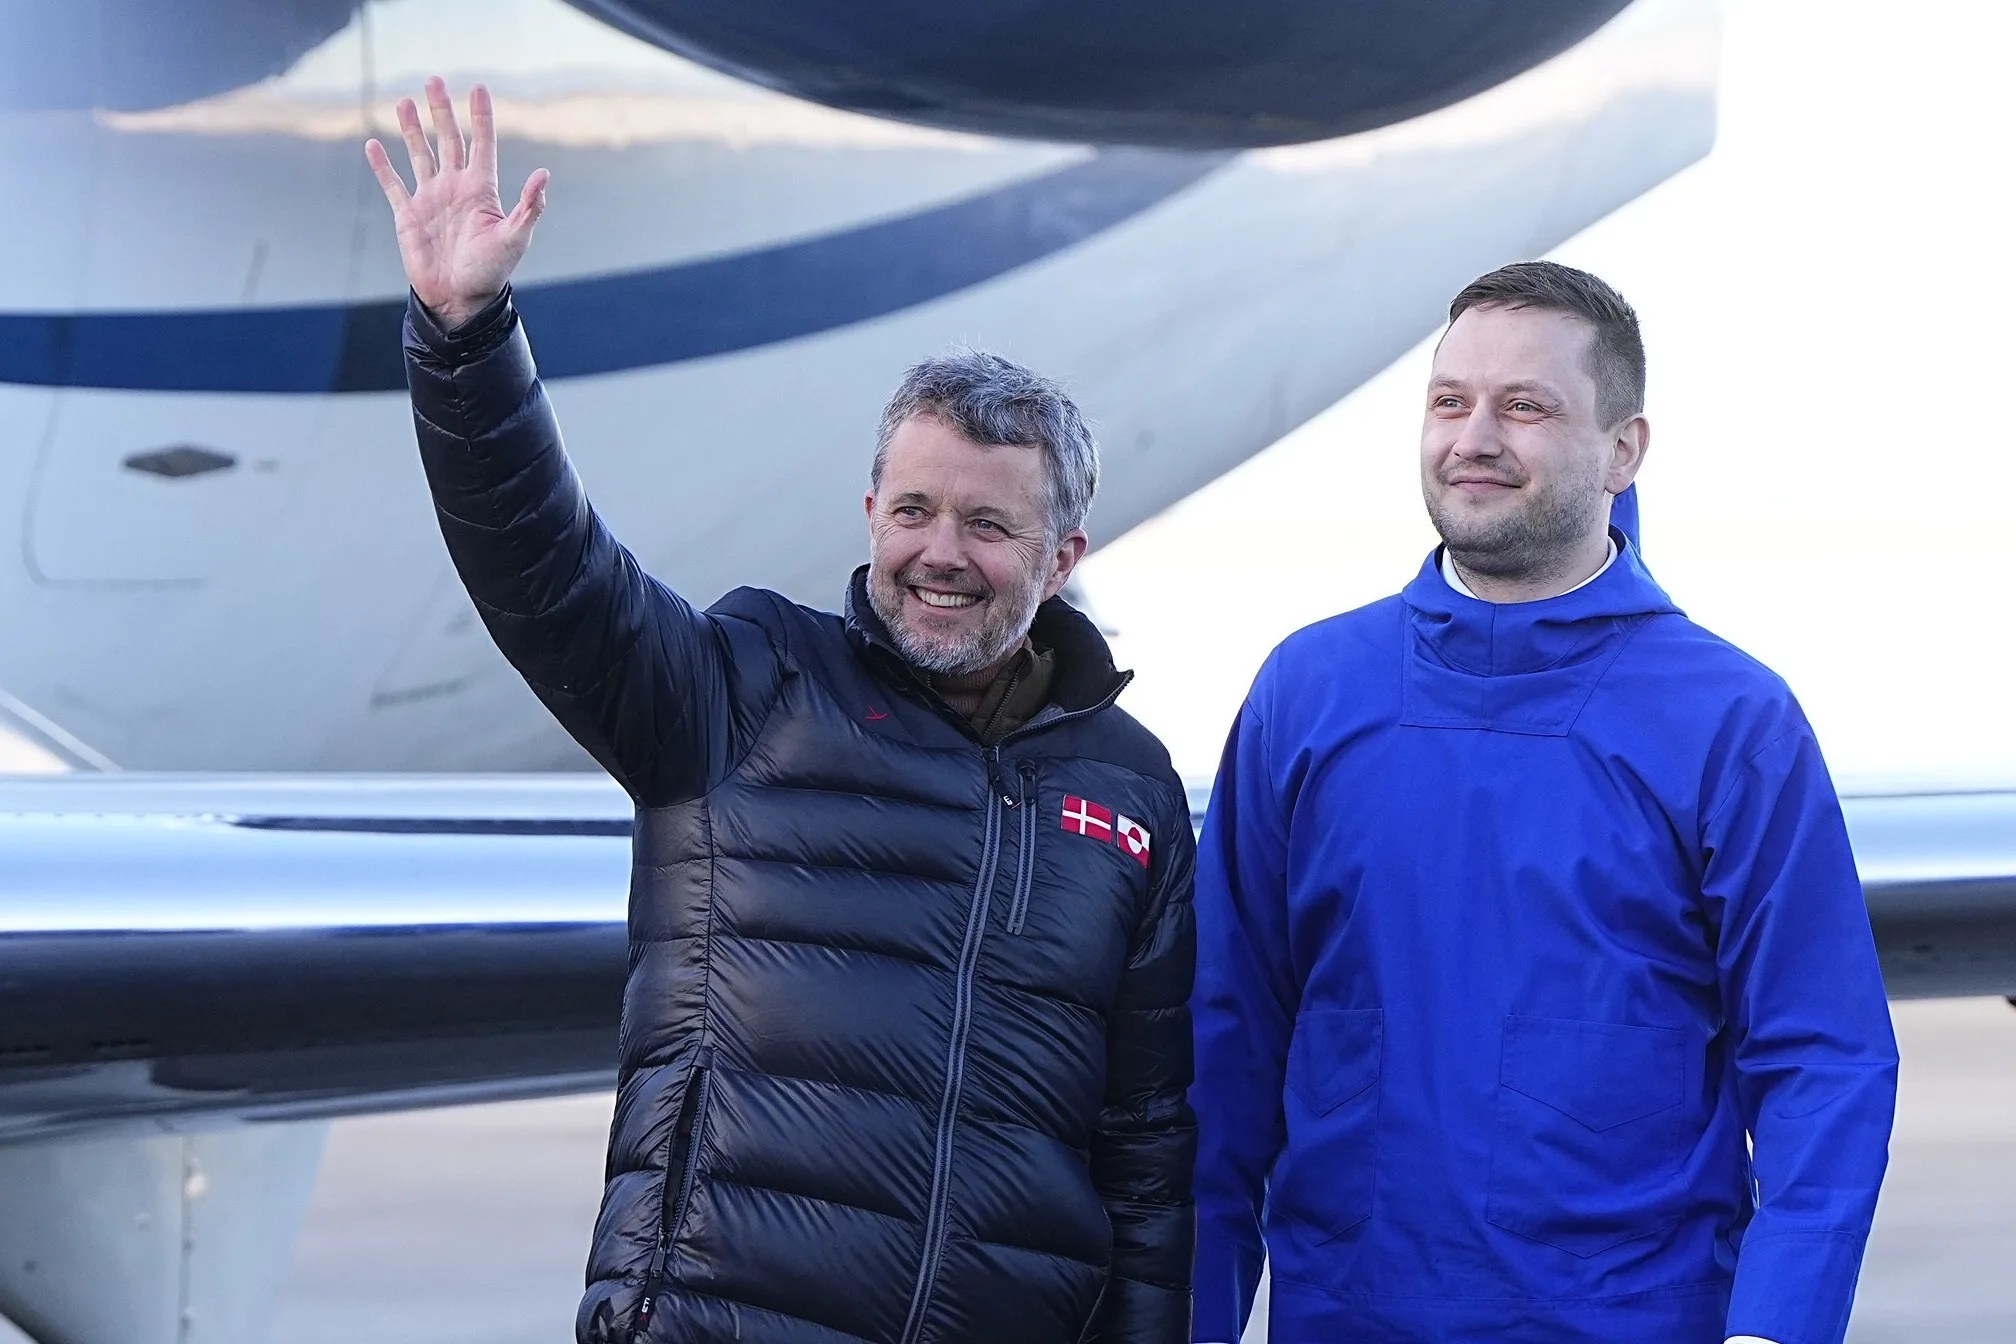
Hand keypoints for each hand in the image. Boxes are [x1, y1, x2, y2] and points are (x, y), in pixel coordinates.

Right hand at [364, 77, 547, 328]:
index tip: (479, 88)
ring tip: (404, 101)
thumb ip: (529, 206)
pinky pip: (393, 183)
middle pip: (449, 139)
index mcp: (482, 189)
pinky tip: (373, 144)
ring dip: (412, 128)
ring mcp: (431, 198)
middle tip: (434, 80)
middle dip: (441, 110)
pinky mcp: (408, 214)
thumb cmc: (492, 271)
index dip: (481, 116)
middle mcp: (455, 187)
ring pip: (420, 153)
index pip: (482, 143)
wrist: (459, 299)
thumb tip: (544, 174)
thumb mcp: (515, 237)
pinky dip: (382, 165)